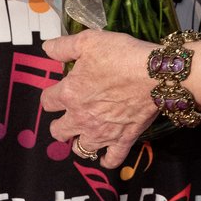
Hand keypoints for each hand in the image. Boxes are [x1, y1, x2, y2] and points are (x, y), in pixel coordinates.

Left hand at [41, 29, 161, 166]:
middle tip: (68, 117)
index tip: (60, 90)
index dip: (51, 95)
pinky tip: (105, 156)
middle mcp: (80, 118)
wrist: (154, 72)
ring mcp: (101, 133)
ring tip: (85, 134)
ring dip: (79, 143)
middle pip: (58, 131)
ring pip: (80, 149)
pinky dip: (107, 160)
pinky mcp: (123, 140)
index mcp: (69, 94)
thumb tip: (46, 49)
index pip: (47, 101)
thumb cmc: (121, 54)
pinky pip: (111, 160)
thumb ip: (64, 46)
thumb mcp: (89, 41)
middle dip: (59, 125)